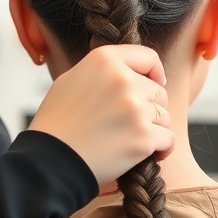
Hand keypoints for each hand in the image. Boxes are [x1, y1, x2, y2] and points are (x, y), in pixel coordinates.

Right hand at [28, 45, 173, 187]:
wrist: (49, 160)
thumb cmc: (57, 123)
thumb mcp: (71, 81)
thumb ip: (102, 72)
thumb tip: (129, 72)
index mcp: (104, 60)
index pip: (148, 57)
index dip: (155, 73)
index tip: (156, 85)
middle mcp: (122, 79)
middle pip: (158, 92)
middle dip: (150, 109)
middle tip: (130, 125)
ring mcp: (134, 108)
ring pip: (165, 117)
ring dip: (155, 130)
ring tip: (131, 140)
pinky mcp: (143, 137)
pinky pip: (168, 140)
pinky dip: (160, 149)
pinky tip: (145, 155)